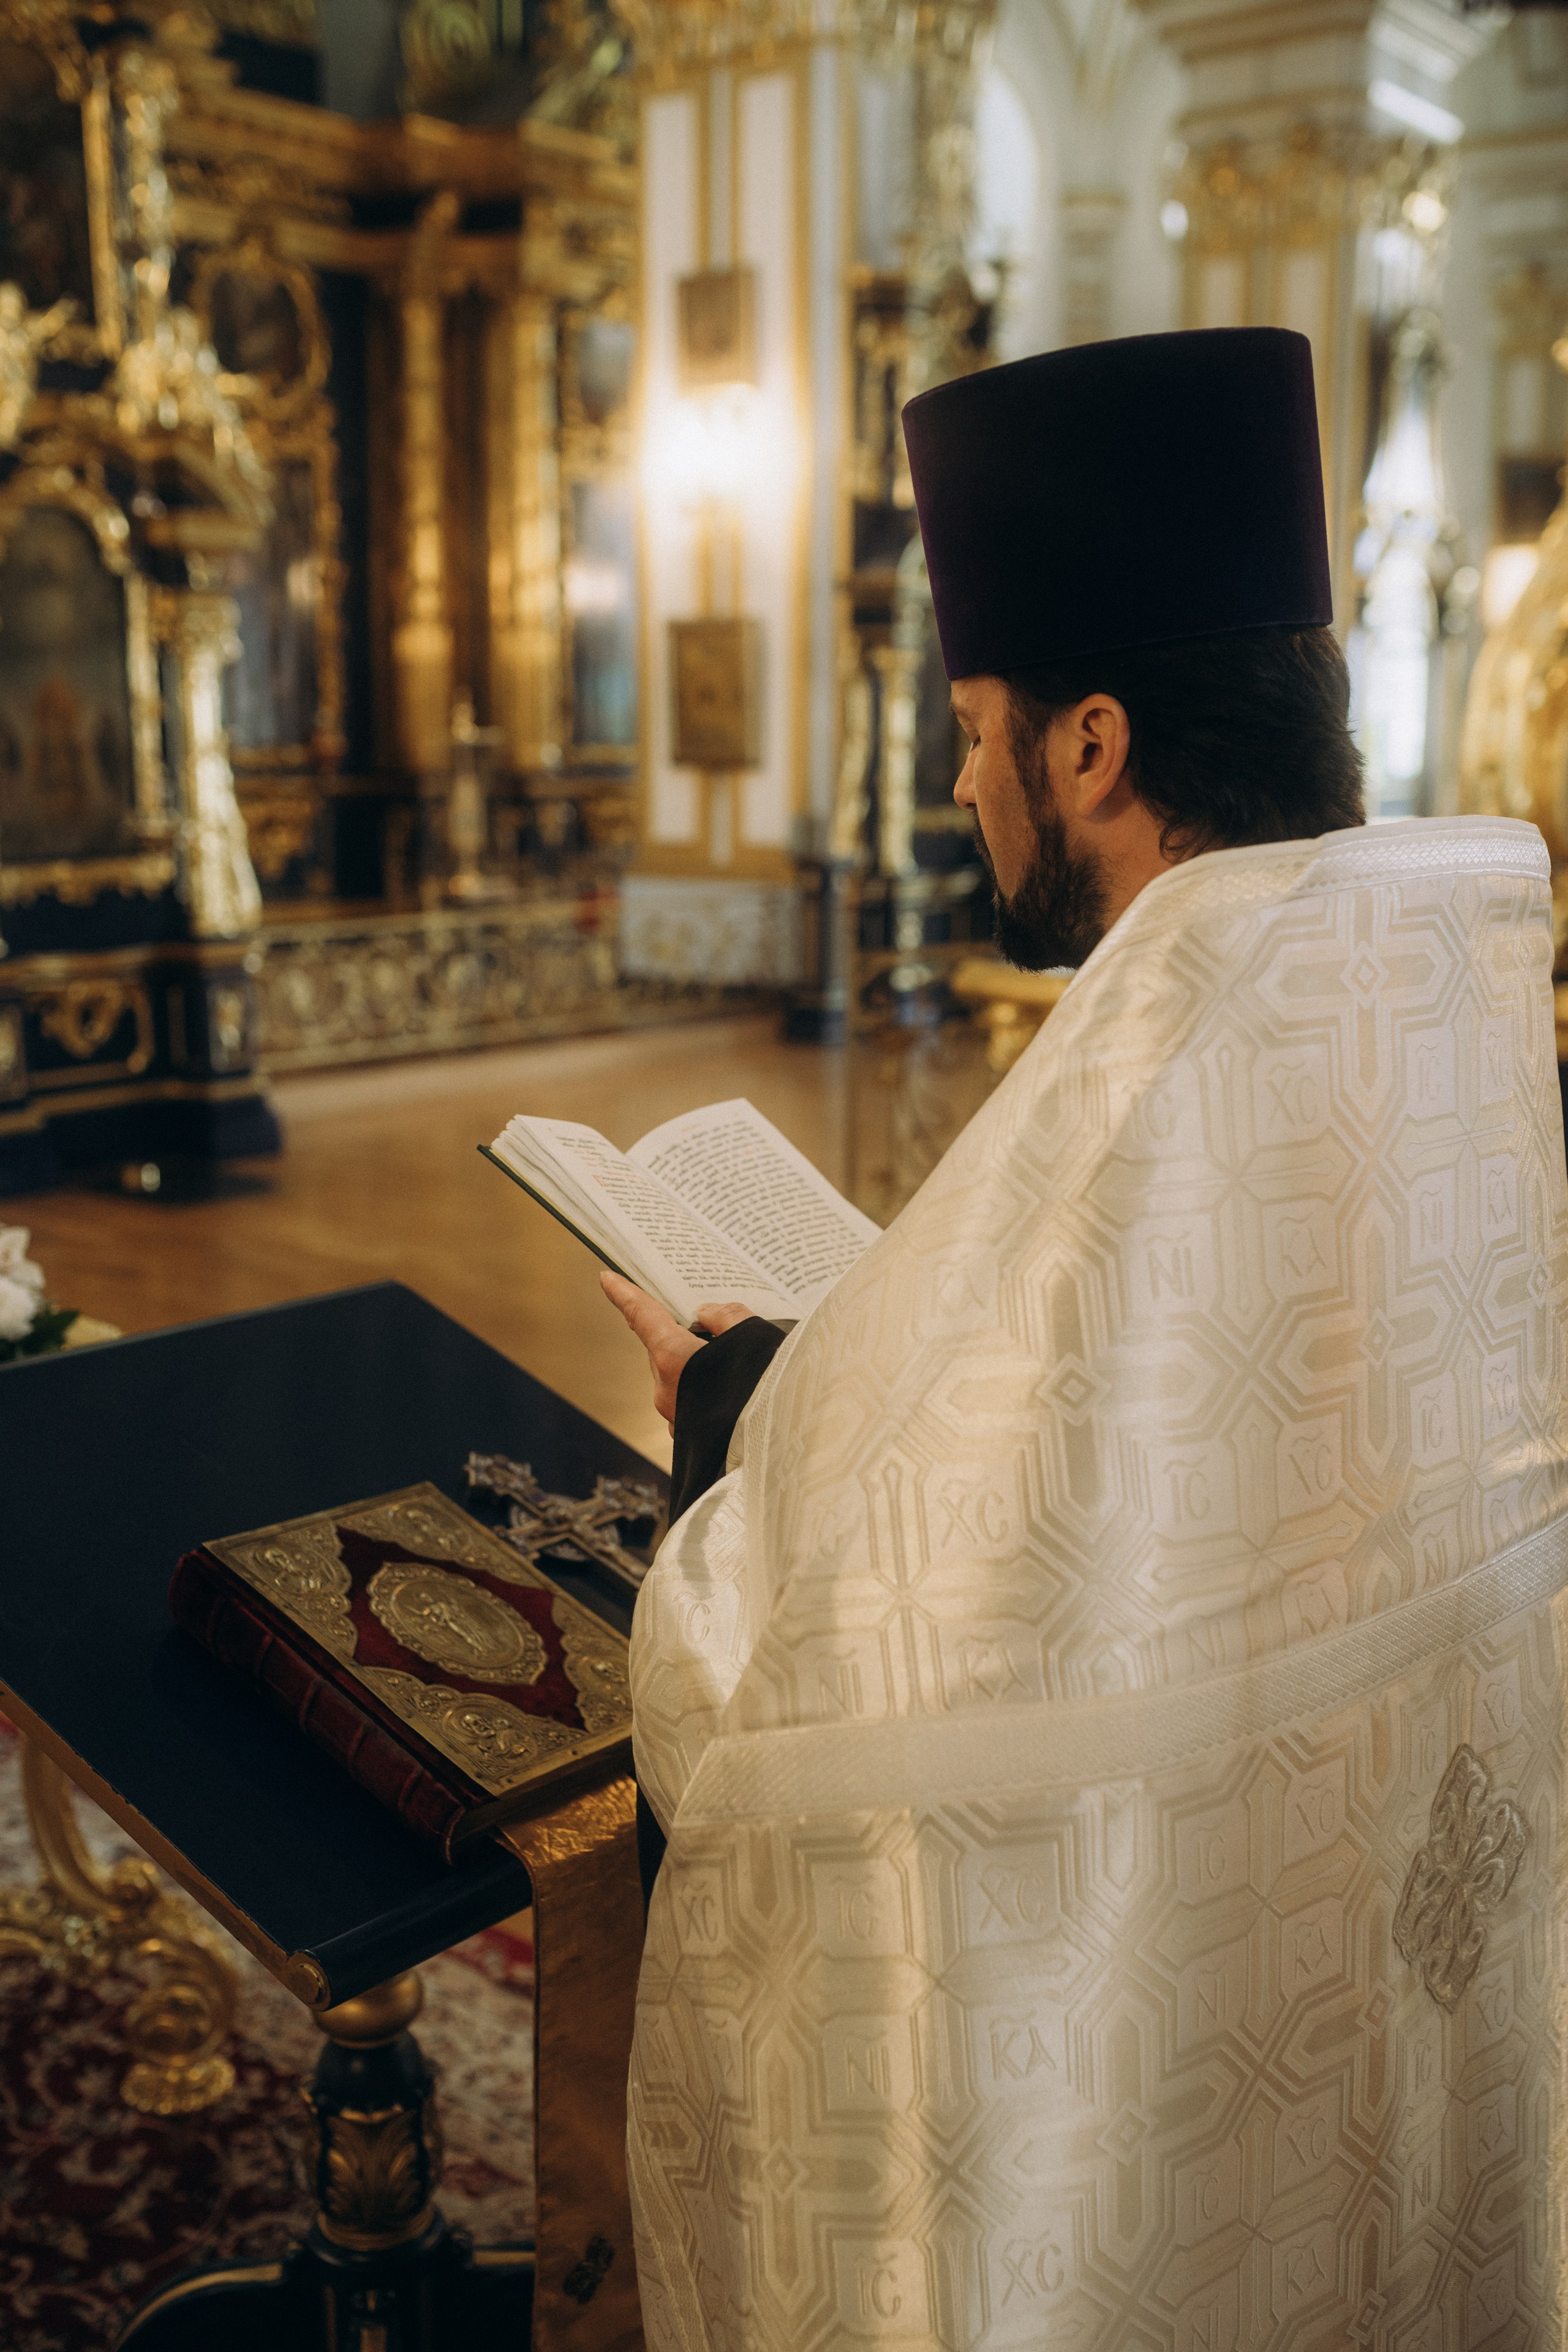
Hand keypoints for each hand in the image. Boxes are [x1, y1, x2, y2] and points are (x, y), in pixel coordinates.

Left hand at [599, 1272, 754, 1432]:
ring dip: (693, 1363)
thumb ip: (727, 1316)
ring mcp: (675, 1417)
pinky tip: (730, 1388)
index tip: (607, 1279)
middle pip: (662, 1347)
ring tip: (730, 1358)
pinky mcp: (690, 1437)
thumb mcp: (753, 1336)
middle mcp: (666, 1390)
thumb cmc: (769, 1391)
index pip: (643, 1316)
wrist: (778, 1446)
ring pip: (675, 1376)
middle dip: (678, 1332)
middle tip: (708, 1323)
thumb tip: (707, 1314)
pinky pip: (687, 1401)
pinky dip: (700, 1388)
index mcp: (674, 1358)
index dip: (624, 1294)